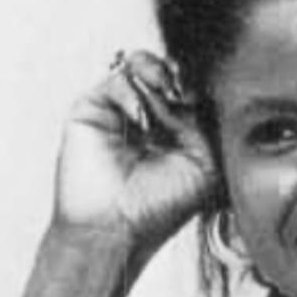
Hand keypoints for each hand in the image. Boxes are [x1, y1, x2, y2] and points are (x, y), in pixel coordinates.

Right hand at [54, 50, 218, 249]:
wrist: (115, 229)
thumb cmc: (160, 207)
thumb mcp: (204, 165)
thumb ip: (205, 123)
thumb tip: (192, 90)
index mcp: (176, 131)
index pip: (190, 90)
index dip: (199, 86)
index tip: (204, 97)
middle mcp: (147, 119)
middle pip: (167, 72)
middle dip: (180, 77)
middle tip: (184, 92)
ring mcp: (118, 112)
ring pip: (140, 66)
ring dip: (158, 73)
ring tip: (167, 93)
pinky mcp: (92, 110)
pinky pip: (117, 80)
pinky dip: (133, 93)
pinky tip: (141, 120)